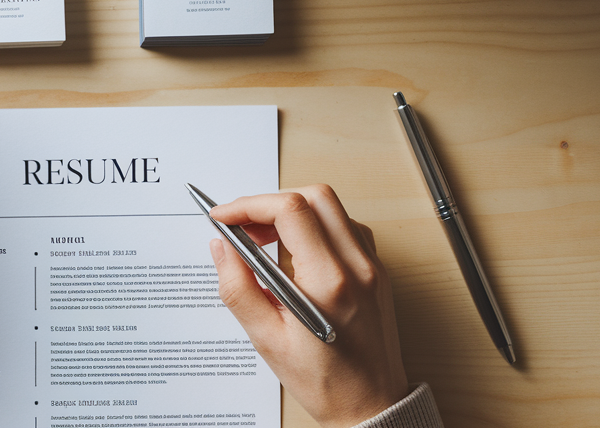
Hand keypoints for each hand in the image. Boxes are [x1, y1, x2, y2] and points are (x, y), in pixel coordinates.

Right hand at [208, 185, 406, 427]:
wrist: (370, 405)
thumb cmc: (324, 381)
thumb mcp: (266, 338)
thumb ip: (238, 287)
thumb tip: (222, 247)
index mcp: (329, 283)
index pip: (291, 211)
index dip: (250, 205)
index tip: (225, 217)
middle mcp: (357, 267)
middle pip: (314, 196)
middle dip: (270, 203)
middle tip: (244, 227)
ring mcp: (372, 267)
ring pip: (333, 208)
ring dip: (294, 212)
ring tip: (265, 241)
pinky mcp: (377, 272)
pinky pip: (346, 228)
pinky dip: (316, 227)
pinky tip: (296, 254)